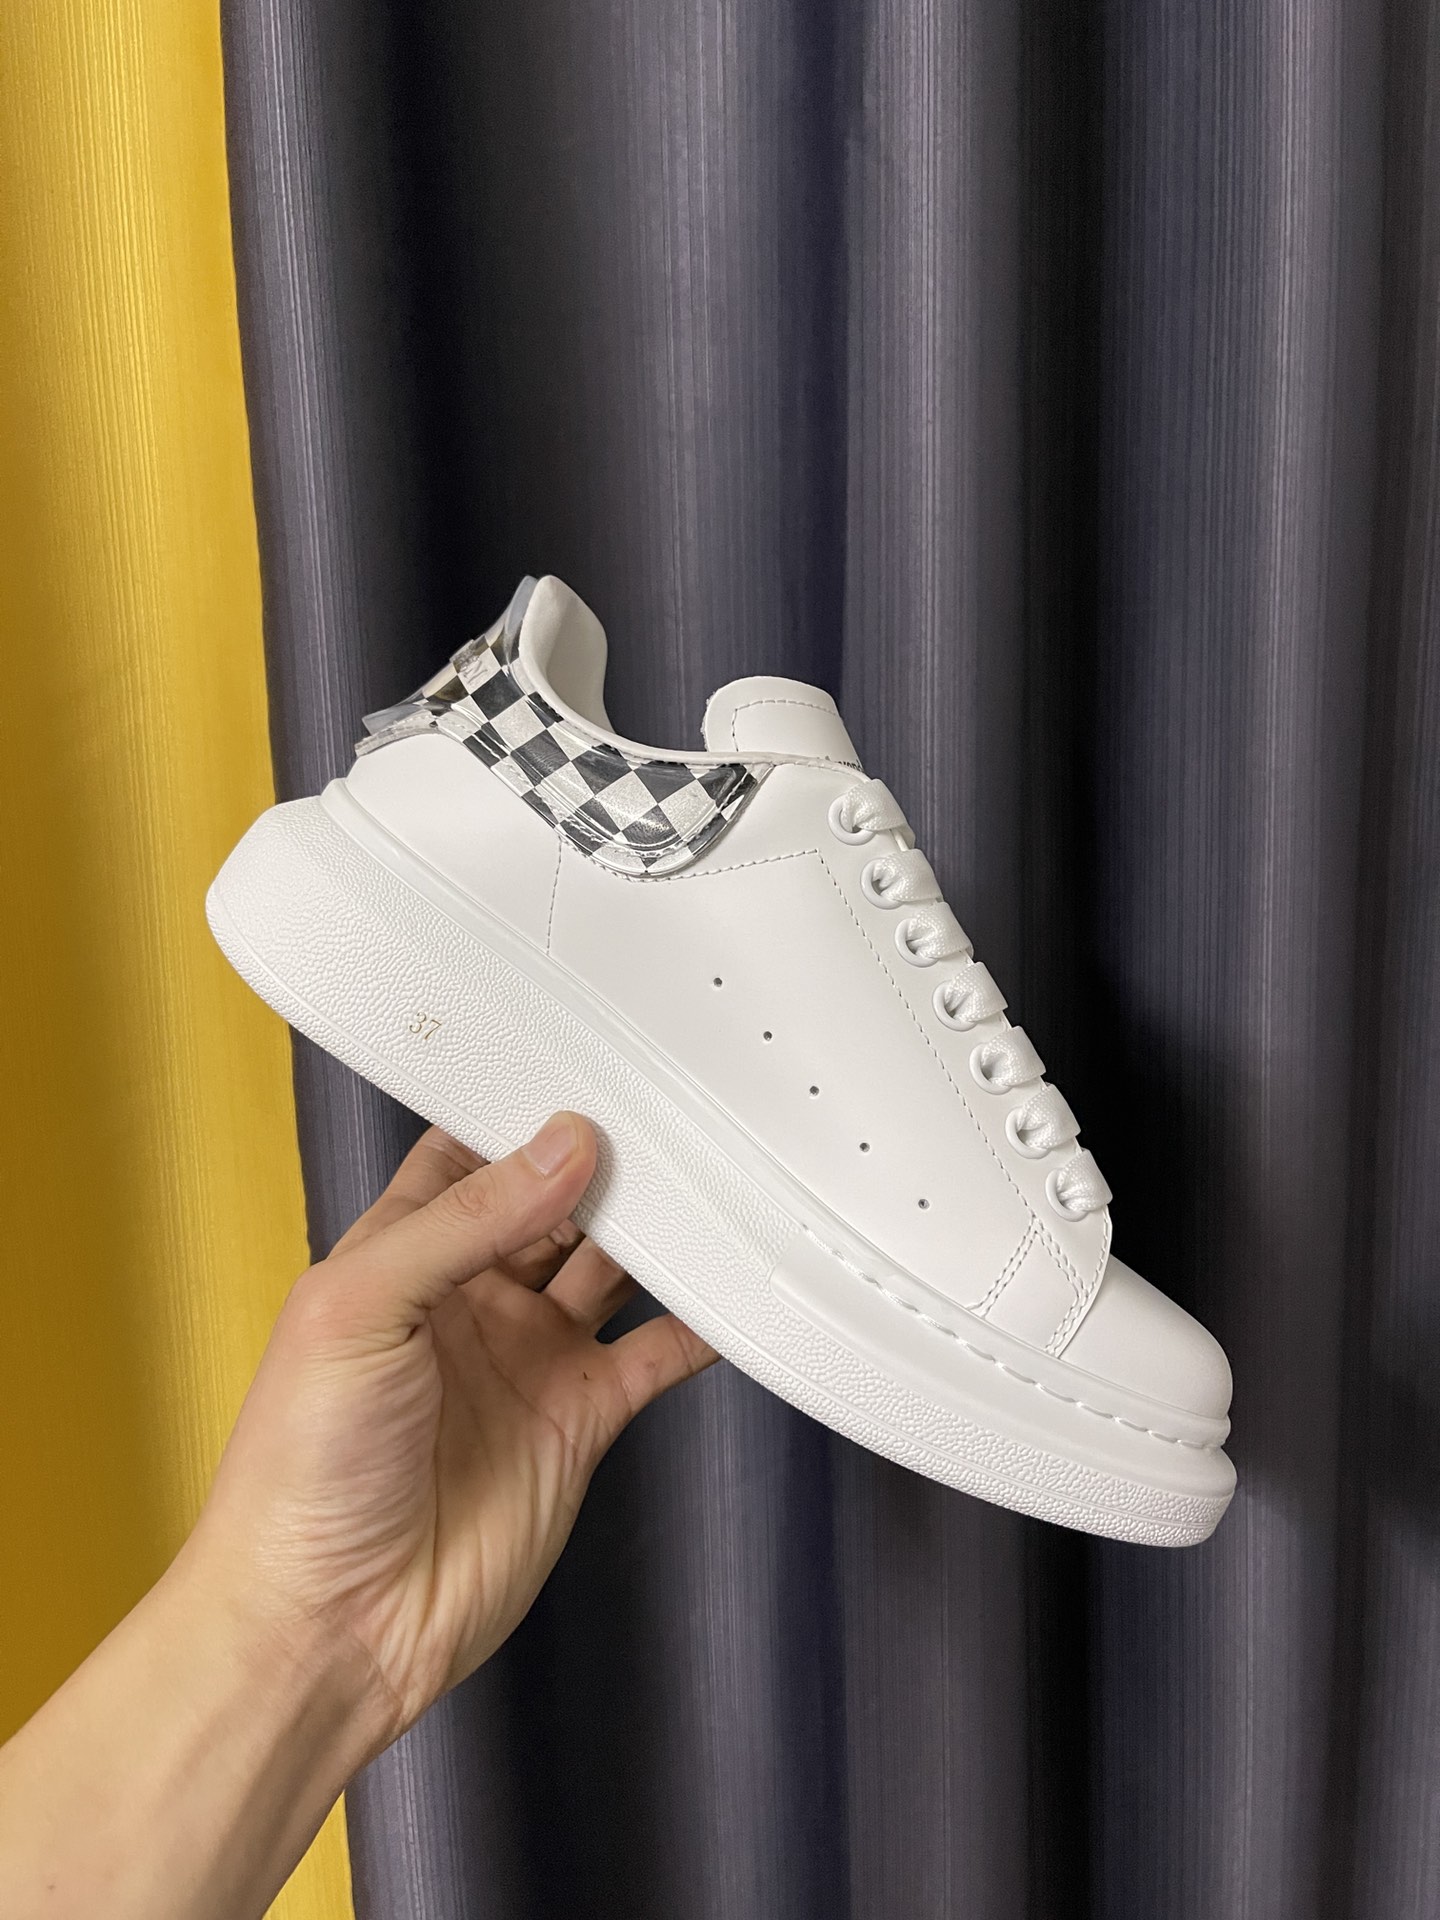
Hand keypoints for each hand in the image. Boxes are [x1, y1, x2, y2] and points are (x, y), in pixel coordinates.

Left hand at [184, 1111, 715, 1747]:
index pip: (471, 1153)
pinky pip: (653, 1354)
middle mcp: (470, 1296)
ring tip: (717, 1180)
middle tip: (675, 1113)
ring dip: (660, 1231)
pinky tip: (736, 1291)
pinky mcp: (579, 1420)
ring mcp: (529, 1357)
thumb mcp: (360, 1308)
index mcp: (401, 1253)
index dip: (522, 1111)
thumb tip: (562, 1145)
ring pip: (613, 1267)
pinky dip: (701, 1325)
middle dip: (609, 1161)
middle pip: (556, 1202)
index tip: (587, 1065)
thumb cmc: (299, 1471)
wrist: (330, 1626)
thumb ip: (466, 1220)